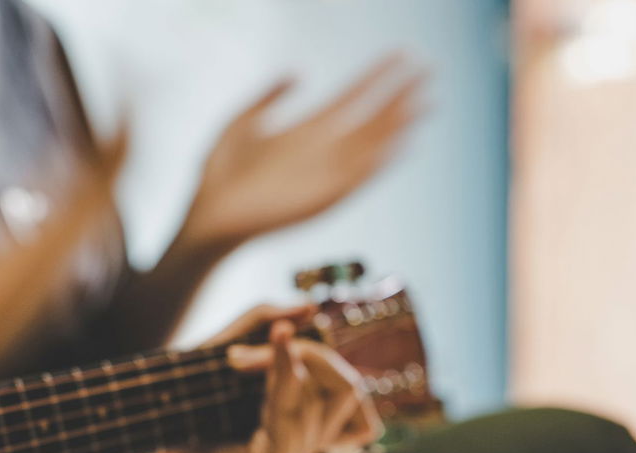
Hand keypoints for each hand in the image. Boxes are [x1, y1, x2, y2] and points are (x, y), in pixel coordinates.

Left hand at [134, 316, 381, 452]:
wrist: (131, 450)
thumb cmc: (172, 403)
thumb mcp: (221, 351)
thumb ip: (262, 323)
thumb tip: (309, 307)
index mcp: (294, 432)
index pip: (351, 395)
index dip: (327, 359)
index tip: (281, 335)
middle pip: (349, 391)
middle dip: (313, 354)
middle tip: (268, 340)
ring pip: (327, 401)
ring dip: (286, 362)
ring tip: (239, 355)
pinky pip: (293, 418)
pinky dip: (280, 377)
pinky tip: (247, 360)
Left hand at [179, 55, 424, 250]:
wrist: (206, 216)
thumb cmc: (219, 174)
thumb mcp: (241, 122)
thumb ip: (269, 96)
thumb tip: (298, 71)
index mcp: (308, 129)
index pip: (353, 96)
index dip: (378, 75)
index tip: (402, 54)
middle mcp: (324, 150)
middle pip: (372, 117)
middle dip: (400, 94)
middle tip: (429, 68)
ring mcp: (325, 174)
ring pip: (371, 145)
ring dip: (399, 124)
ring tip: (425, 102)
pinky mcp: (322, 199)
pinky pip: (356, 179)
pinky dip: (378, 163)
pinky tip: (398, 144)